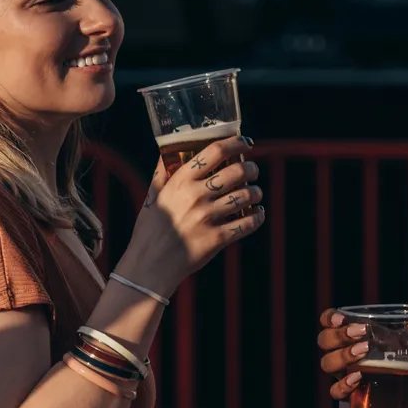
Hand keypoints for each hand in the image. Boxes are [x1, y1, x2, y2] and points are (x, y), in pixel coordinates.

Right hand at [116, 137, 263, 295]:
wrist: (150, 265)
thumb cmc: (150, 229)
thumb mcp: (152, 196)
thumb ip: (162, 173)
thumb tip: (168, 151)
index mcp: (181, 181)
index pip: (215, 152)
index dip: (236, 143)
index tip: (246, 143)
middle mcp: (196, 196)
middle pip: (237, 171)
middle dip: (252, 168)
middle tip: (253, 171)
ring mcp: (208, 217)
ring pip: (246, 196)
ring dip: (256, 192)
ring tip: (255, 193)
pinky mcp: (217, 238)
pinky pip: (248, 223)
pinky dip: (258, 216)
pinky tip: (258, 213)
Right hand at [317, 307, 407, 399]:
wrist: (407, 386)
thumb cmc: (402, 354)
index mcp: (350, 334)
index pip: (327, 322)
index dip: (329, 318)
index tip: (340, 317)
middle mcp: (342, 352)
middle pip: (324, 342)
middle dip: (339, 336)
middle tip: (362, 334)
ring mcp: (343, 373)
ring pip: (327, 364)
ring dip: (342, 355)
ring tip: (363, 352)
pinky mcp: (349, 395)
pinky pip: (336, 392)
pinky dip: (343, 385)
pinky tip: (358, 378)